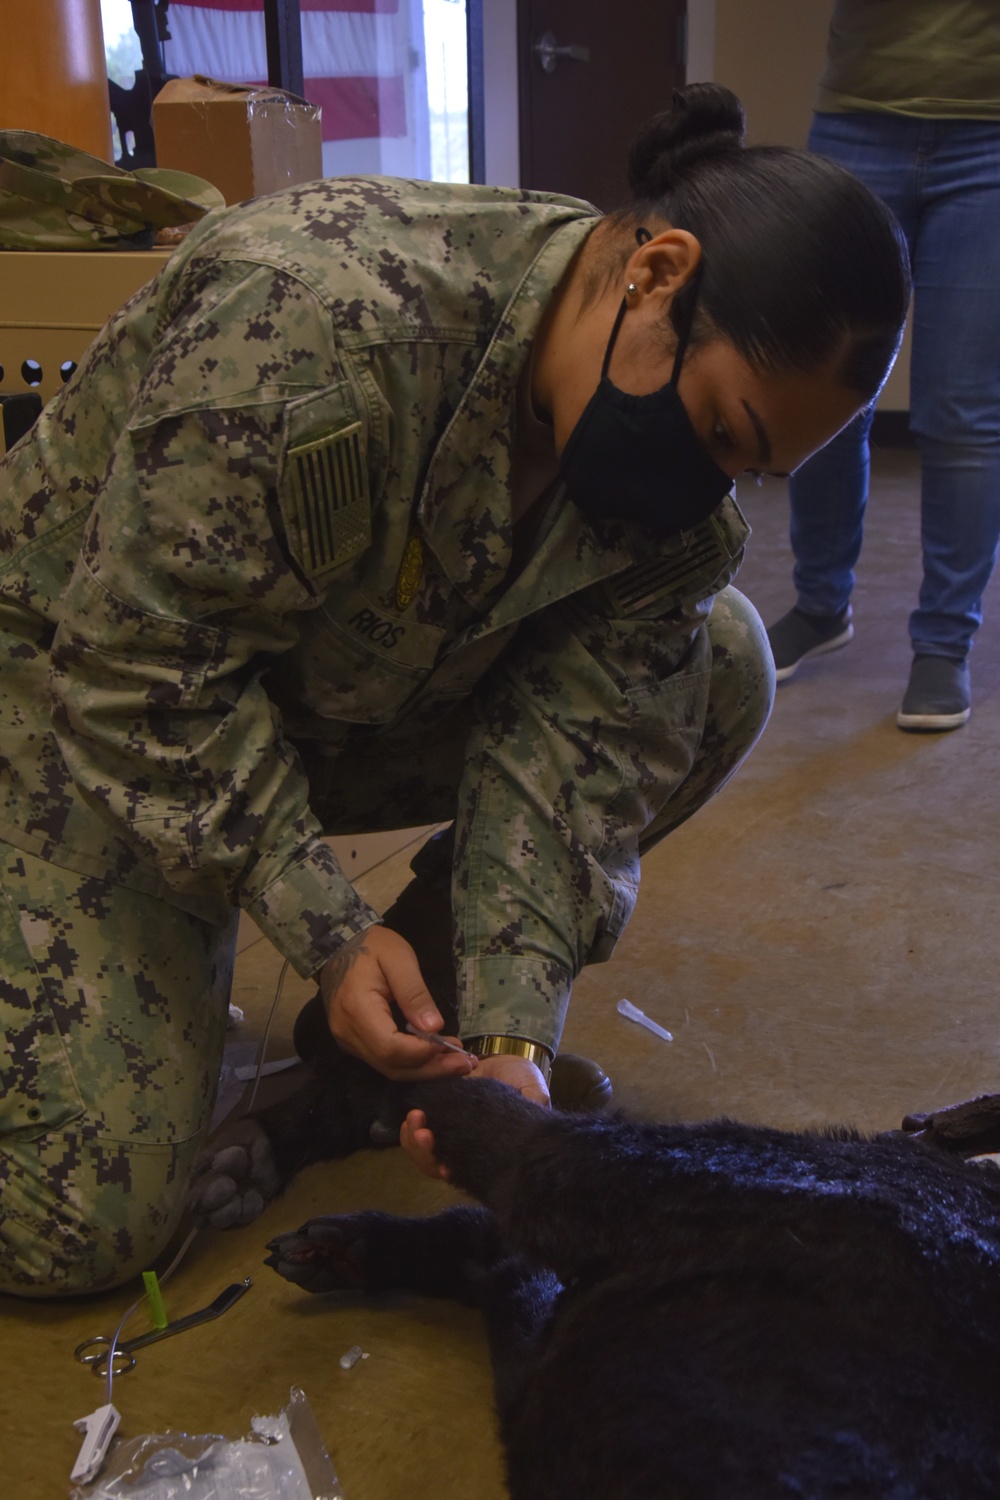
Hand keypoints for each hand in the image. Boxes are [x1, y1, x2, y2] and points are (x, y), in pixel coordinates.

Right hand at [319, 926, 475, 1082]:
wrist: (340, 946)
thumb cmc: (373, 946)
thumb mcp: (399, 959)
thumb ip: (415, 993)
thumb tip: (434, 1028)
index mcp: (357, 1009)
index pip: (391, 1047)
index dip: (423, 1052)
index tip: (453, 1045)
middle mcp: (348, 1032)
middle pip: (391, 1065)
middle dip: (431, 1069)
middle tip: (466, 1064)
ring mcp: (348, 1040)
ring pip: (388, 1068)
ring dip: (424, 1069)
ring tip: (456, 1062)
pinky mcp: (354, 1042)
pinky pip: (383, 1060)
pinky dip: (411, 1062)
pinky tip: (434, 1054)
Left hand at [399, 1056, 549, 1180]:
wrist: (501, 1058)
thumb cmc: (520, 1079)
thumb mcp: (533, 1089)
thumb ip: (535, 1102)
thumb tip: (537, 1115)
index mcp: (487, 1151)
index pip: (467, 1173)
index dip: (454, 1173)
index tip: (445, 1167)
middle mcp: (465, 1149)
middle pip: (436, 1167)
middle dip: (425, 1153)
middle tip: (423, 1133)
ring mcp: (448, 1135)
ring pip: (422, 1152)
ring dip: (413, 1140)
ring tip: (415, 1118)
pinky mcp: (435, 1117)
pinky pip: (415, 1132)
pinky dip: (410, 1127)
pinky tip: (411, 1115)